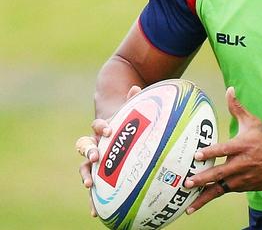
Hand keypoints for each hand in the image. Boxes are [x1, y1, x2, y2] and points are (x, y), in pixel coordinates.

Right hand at [77, 85, 141, 216]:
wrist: (116, 130)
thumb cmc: (127, 121)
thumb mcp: (131, 111)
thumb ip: (133, 101)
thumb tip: (137, 87)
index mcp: (102, 128)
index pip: (98, 125)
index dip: (102, 127)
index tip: (108, 130)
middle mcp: (94, 143)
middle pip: (85, 146)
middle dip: (88, 152)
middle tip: (95, 157)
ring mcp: (94, 160)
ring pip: (84, 168)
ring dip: (86, 176)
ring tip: (89, 185)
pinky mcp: (98, 174)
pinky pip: (95, 188)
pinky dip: (94, 200)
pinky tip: (97, 213)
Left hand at [184, 87, 261, 213]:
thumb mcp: (253, 122)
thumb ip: (237, 108)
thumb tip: (229, 89)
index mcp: (243, 145)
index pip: (225, 149)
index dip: (211, 152)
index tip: (197, 155)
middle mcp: (242, 163)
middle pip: (221, 172)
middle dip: (204, 178)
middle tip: (188, 182)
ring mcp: (243, 177)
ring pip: (221, 188)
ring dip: (204, 196)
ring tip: (189, 204)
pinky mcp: (244, 187)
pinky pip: (225, 192)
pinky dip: (211, 198)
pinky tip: (196, 204)